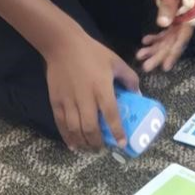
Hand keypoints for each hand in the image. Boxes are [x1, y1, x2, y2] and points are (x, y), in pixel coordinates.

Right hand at [45, 29, 139, 152]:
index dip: (117, 132)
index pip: (111, 115)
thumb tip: (139, 94)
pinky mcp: (56, 101)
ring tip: (90, 149)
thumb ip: (129, 78)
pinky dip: (67, 137)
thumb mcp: (116, 61)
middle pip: (91, 128)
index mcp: (102, 88)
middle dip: (98, 143)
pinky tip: (73, 145)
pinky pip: (61, 124)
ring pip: (75, 129)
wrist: (62, 45)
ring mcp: (69, 101)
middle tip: (103, 149)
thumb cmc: (92, 52)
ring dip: (83, 143)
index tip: (122, 143)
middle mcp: (85, 98)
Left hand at [136, 0, 193, 72]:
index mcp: (190, 15)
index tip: (165, 67)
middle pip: (173, 42)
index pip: (181, 39)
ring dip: (155, 47)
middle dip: (159, 54)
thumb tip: (162, 24)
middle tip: (146, 67)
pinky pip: (166, 30)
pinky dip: (156, 36)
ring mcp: (181, 19)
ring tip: (140, 56)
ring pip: (168, 38)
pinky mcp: (175, 16)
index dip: (173, 53)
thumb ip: (169, 5)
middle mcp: (186, 20)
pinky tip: (145, 41)